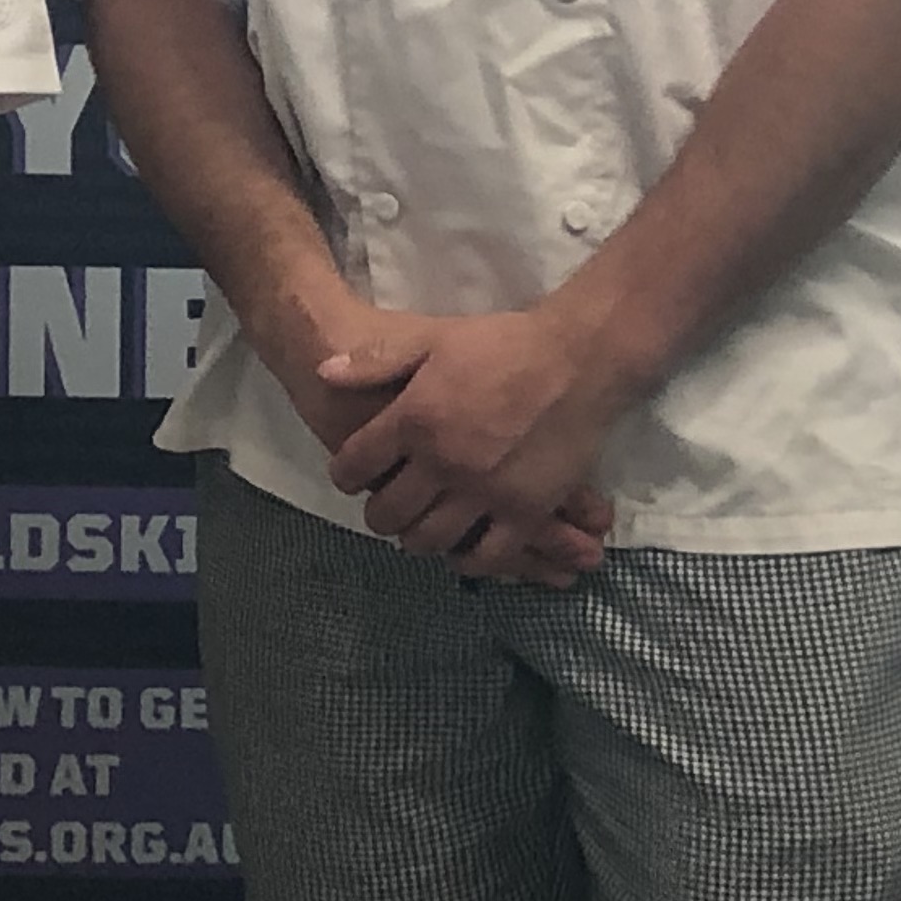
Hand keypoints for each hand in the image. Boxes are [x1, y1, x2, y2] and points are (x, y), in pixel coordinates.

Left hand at [319, 306, 635, 584]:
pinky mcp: (527, 511)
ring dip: (416, 539)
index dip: (344, 475)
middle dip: (378, 515)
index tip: (347, 478)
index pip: (356, 464)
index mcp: (414, 420)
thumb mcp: (430, 339)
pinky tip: (462, 552)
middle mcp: (443, 462)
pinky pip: (489, 555)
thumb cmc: (501, 343)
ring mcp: (486, 492)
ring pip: (431, 539)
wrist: (577, 359)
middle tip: (382, 510)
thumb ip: (375, 360)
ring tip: (417, 530)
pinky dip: (469, 560)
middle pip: (389, 512)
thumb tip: (323, 373)